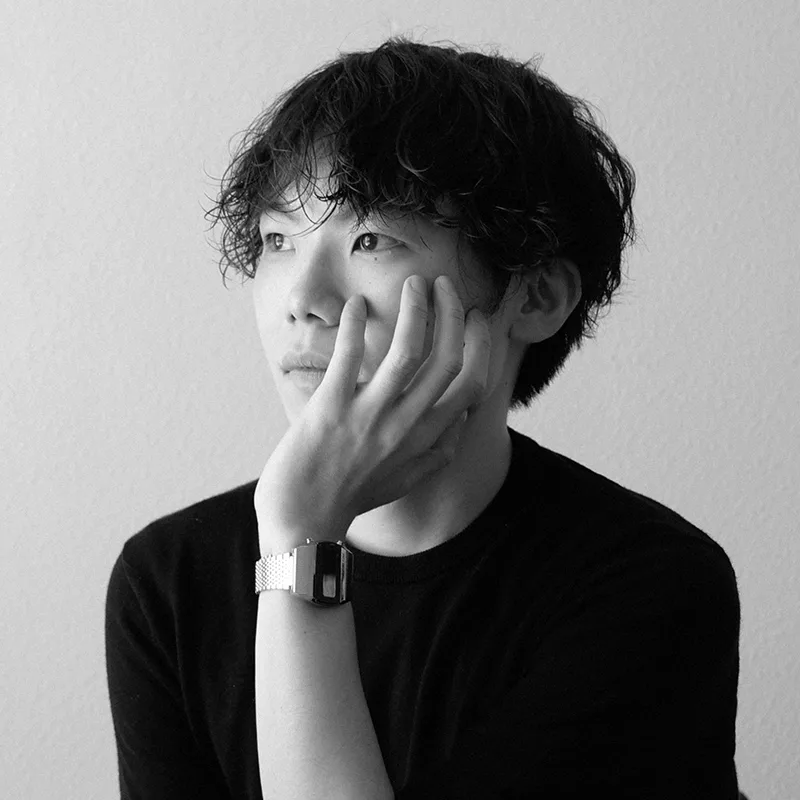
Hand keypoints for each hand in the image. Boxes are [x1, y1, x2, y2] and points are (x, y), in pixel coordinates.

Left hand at [254, 274, 491, 546]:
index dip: (481, 343)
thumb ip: (440, 451)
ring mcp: (369, 416)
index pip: (472, 384)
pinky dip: (356, 326)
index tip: (474, 316)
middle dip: (452, 313)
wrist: (303, 521)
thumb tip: (463, 421)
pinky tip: (357, 305)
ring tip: (415, 284)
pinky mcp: (330, 409)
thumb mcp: (408, 480)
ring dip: (416, 309)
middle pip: (447, 359)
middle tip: (444, 285)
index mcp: (427, 439)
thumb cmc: (353, 497)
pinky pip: (350, 357)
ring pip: (408, 351)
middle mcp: (406, 426)